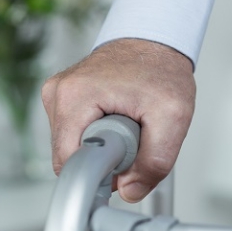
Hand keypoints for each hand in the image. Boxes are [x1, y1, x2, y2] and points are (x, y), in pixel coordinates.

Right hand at [41, 38, 195, 201]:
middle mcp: (57, 94)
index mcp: (74, 97)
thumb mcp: (173, 116)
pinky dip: (98, 135)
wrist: (155, 39)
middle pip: (71, 157)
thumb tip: (130, 191)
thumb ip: (156, 160)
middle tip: (132, 138)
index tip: (123, 168)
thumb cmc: (161, 68)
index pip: (69, 163)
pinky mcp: (64, 99)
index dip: (98, 175)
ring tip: (126, 125)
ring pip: (74, 148)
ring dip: (102, 148)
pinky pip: (77, 135)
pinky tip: (116, 120)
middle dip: (104, 160)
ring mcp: (58, 95)